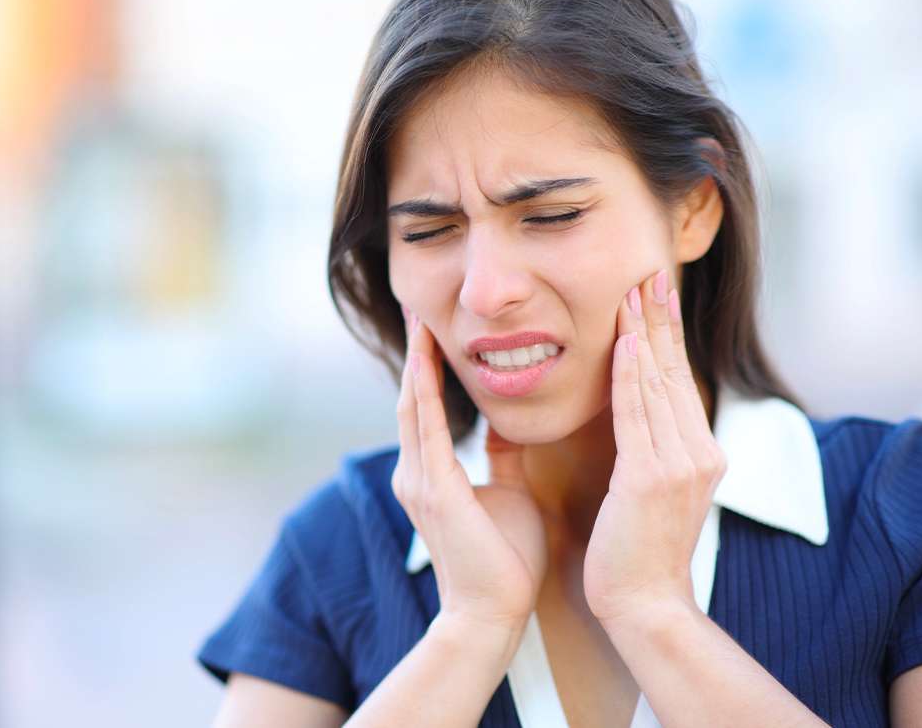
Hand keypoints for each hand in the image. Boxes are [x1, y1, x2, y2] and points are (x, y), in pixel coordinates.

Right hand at [393, 307, 546, 633]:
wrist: (493, 614)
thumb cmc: (505, 559)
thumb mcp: (507, 493)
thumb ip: (502, 458)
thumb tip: (508, 425)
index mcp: (433, 474)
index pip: (428, 409)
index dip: (429, 367)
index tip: (434, 327)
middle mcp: (416, 473)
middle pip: (412, 399)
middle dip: (416, 353)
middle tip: (418, 307)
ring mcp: (418, 481)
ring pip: (413, 407)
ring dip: (417, 361)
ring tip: (420, 319)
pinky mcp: (432, 491)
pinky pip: (427, 430)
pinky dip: (426, 391)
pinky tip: (427, 359)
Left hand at [583, 269, 727, 628]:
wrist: (646, 606)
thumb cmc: (636, 553)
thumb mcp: (649, 493)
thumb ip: (649, 451)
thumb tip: (635, 415)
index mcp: (700, 453)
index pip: (678, 382)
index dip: (665, 336)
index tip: (654, 295)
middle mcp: (699, 452)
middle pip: (674, 373)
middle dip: (659, 321)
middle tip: (649, 273)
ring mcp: (679, 465)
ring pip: (657, 386)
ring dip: (644, 334)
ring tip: (634, 292)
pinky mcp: (652, 479)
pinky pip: (638, 416)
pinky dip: (631, 376)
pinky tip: (626, 342)